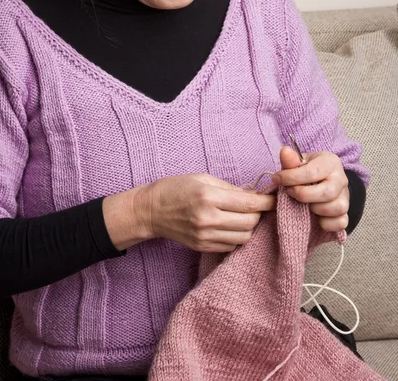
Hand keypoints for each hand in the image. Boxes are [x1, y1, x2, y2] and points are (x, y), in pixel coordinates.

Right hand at [135, 174, 275, 252]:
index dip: (267, 201)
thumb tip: (254, 193)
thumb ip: (230, 188)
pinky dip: (237, 236)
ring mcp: (205, 236)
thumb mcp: (203, 179)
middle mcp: (208, 219)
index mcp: (208, 197)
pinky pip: (231, 245)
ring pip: (243, 237)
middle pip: (250, 222)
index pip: (249, 203)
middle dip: (259, 214)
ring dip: (249, 226)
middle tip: (258, 205)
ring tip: (245, 216)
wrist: (151, 210)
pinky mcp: (202, 247)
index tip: (275, 197)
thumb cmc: (176, 188)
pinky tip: (232, 226)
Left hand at [272, 147, 349, 231]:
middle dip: (304, 195)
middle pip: (327, 192)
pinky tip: (315, 218)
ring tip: (305, 204)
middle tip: (290, 193)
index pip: (313, 172)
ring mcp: (345, 197)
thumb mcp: (300, 162)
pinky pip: (340, 223)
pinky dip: (326, 223)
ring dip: (316, 209)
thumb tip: (284, 151)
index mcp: (331, 163)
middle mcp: (341, 179)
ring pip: (337, 208)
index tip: (276, 179)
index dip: (291, 177)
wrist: (324, 180)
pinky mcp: (345, 213)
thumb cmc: (308, 171)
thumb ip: (291, 160)